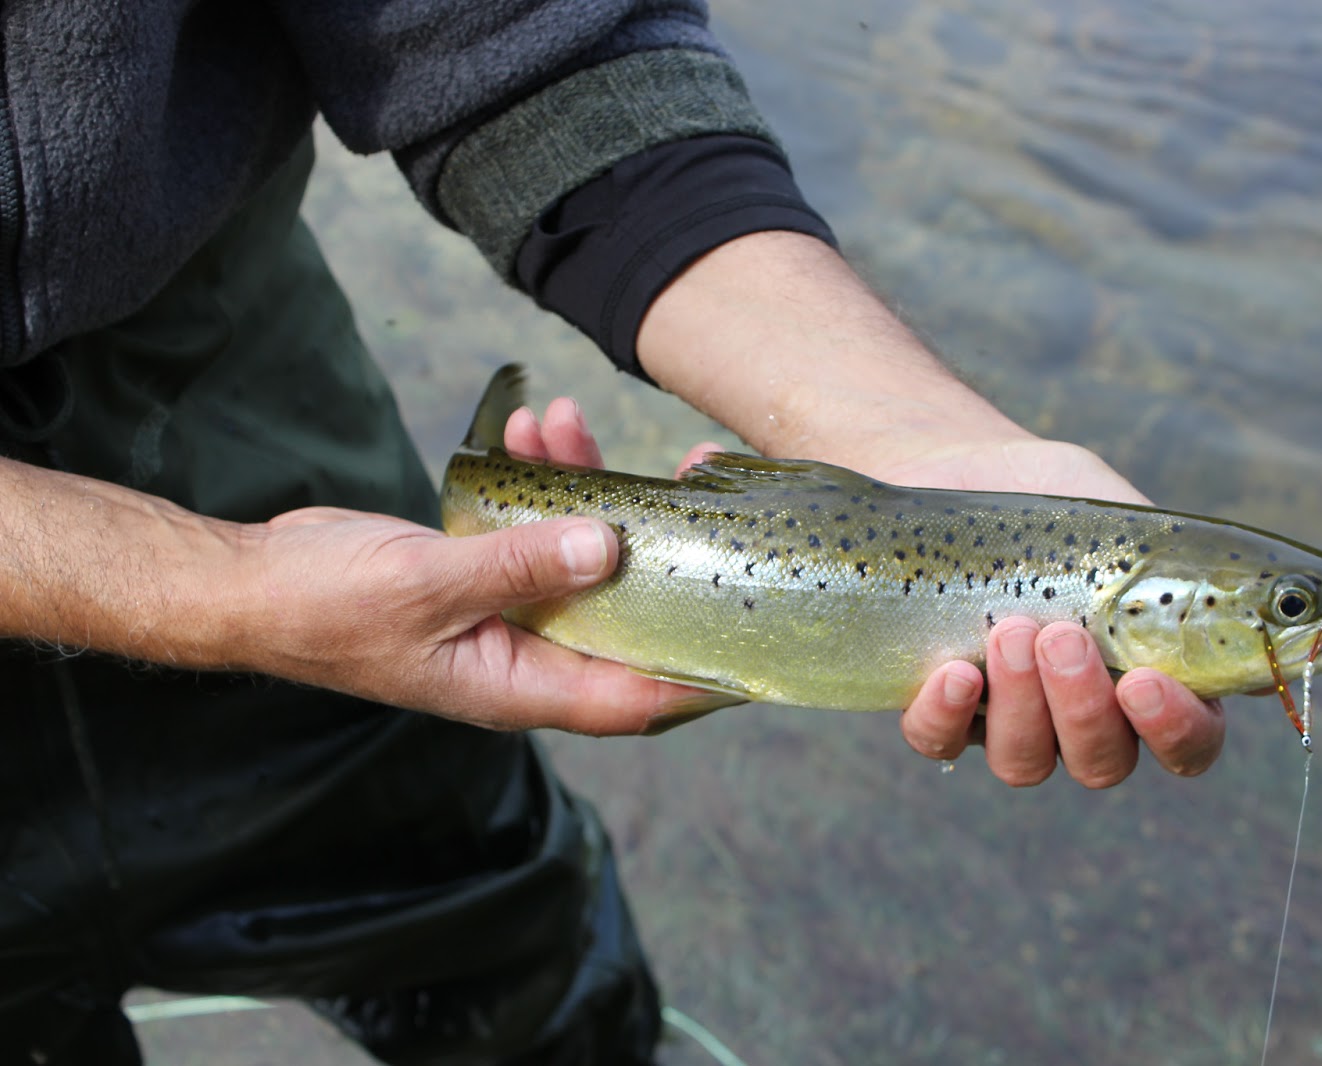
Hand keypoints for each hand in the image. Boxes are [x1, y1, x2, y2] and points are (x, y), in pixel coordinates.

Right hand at [253, 398, 709, 733]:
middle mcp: (528, 660)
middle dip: (660, 547)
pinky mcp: (487, 576)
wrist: (253, 585)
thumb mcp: (427, 586)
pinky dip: (540, 483)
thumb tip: (609, 547)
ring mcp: (508, 618)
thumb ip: (520, 568)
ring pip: (581, 559)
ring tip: (572, 420)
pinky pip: (535, 531)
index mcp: (522, 688)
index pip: (638, 697)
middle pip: (624, 613)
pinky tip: (533, 427)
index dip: (702, 671)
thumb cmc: (324, 607)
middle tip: (690, 475)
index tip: (755, 627)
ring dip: (586, 490)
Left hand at [873, 436, 1226, 787]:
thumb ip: (1189, 570)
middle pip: (1103, 761)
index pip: (1187, 744)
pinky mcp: (937, 707)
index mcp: (1153, 681)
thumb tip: (1267, 600)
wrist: (960, 467)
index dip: (1175, 731)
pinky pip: (940, 742)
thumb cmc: (1060, 503)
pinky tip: (952, 671)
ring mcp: (1008, 719)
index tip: (1145, 683)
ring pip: (1025, 762)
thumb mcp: (1131, 525)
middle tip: (1062, 635)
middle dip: (1083, 707)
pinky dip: (945, 715)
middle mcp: (1084, 717)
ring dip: (1022, 703)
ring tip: (1010, 630)